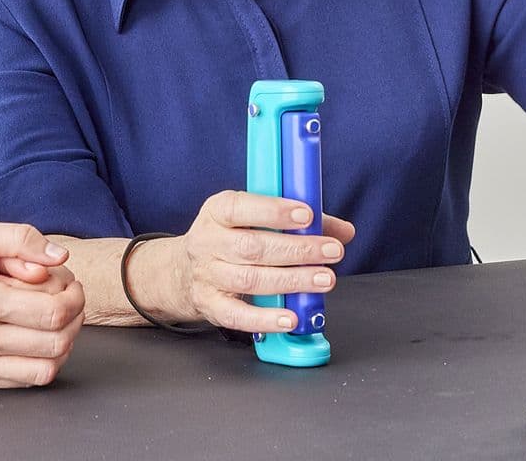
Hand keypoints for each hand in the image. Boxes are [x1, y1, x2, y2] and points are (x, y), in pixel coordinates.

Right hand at [0, 220, 83, 388]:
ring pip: (46, 370)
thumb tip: (60, 257)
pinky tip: (35, 337)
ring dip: (64, 345)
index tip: (73, 285)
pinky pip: (26, 381)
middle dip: (75, 319)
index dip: (75, 298)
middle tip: (70, 301)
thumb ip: (21, 238)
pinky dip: (42, 360)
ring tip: (56, 322)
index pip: (52, 312)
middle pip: (56, 343)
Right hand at [144, 191, 355, 332]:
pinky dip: (265, 318)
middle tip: (332, 251)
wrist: (182, 271)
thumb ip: (299, 222)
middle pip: (254, 247)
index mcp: (218, 211)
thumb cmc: (228, 239)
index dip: (275, 211)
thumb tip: (343, 231)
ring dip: (292, 281)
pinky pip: (237, 315)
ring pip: (251, 280)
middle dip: (297, 250)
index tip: (307, 215)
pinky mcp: (210, 305)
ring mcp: (208, 275)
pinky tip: (291, 317)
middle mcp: (208, 242)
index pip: (243, 207)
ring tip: (324, 279)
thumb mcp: (252, 218)